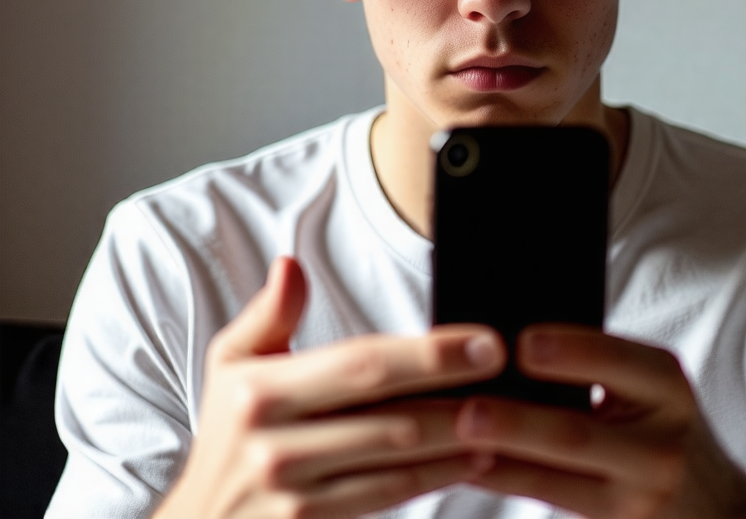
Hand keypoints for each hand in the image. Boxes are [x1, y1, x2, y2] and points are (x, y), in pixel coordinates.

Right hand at [154, 257, 502, 518]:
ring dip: (458, 439)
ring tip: (506, 414)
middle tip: (507, 371)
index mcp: (260, 391)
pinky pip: (388, 498)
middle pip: (389, 414)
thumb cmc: (225, 434)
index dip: (428, 353)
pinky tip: (473, 459)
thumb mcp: (229, 366)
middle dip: (456, 392)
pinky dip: (436, 477)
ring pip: (397, 460)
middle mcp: (274, 444)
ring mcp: (292, 494)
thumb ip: (267, 315)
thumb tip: (290, 264)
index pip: (360, 364)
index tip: (483, 340)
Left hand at [453, 325, 745, 518]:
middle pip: (577, 432)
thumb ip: (600, 363)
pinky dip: (505, 480)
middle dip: (518, 421)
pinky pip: (549, 502)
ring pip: (556, 479)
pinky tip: (468, 465)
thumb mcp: (652, 386)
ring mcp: (639, 495)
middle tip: (467, 409)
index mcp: (666, 386)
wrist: (715, 508)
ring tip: (454, 438)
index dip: (570, 351)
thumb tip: (511, 339)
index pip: (617, 362)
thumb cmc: (663, 424)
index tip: (522, 342)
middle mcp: (658, 443)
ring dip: (499, 459)